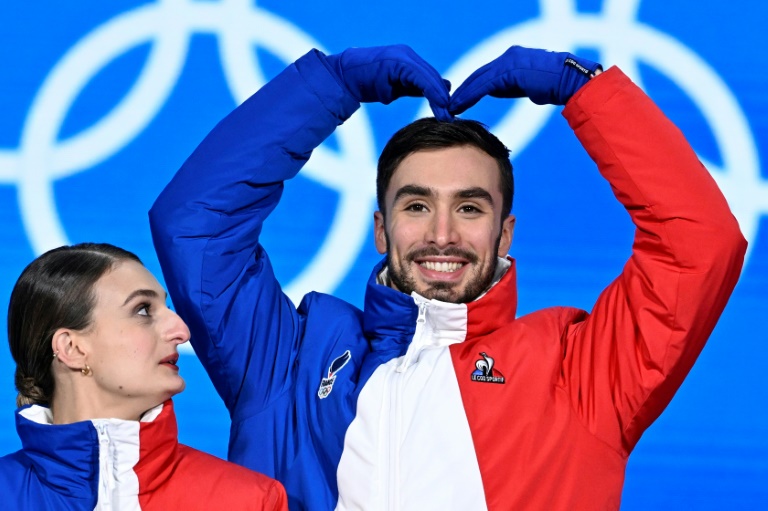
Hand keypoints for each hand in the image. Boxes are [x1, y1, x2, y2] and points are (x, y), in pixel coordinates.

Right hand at [320, 45, 451, 120]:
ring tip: (446, 114)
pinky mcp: (399, 62)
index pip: (430, 78)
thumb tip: (437, 95)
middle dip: (443, 97)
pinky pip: (421, 78)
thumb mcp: (394, 89)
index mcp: (408, 60)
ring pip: (429, 77)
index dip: (440, 95)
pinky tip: (438, 104)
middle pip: (433, 77)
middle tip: (451, 116)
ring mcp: (403, 57)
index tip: (449, 112)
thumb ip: (414, 89)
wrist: (344, 78)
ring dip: (439, 97)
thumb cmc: (365, 84)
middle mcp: (408, 55)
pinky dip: (431, 92)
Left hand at [449, 46, 601, 113]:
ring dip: (462, 95)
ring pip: (478, 80)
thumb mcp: (525, 85)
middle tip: (447, 104)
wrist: (569, 81)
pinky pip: (484, 85)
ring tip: (450, 107)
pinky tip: (459, 106)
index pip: (485, 74)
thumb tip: (493, 91)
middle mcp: (508, 56)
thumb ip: (507, 85)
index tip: (458, 99)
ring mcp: (508, 62)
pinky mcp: (509, 71)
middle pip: (478, 75)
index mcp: (511, 59)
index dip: (470, 87)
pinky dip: (470, 96)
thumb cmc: (553, 86)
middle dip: (462, 90)